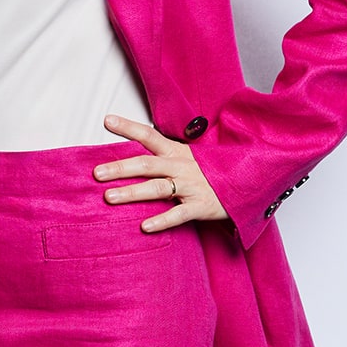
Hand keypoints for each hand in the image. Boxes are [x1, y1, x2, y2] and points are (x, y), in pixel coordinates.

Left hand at [94, 113, 228, 229]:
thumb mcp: (189, 157)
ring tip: (109, 197)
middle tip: (97, 173)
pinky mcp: (201, 206)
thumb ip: (165, 156)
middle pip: (146, 164)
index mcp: (177, 152)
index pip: (149, 135)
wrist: (249, 182)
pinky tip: (144, 226)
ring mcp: (191, 186)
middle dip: (120, 168)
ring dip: (132, 193)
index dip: (128, 127)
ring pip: (157, 188)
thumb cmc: (212, 172)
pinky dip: (162, 220)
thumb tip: (134, 158)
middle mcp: (181, 166)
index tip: (107, 120)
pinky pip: (179, 214)